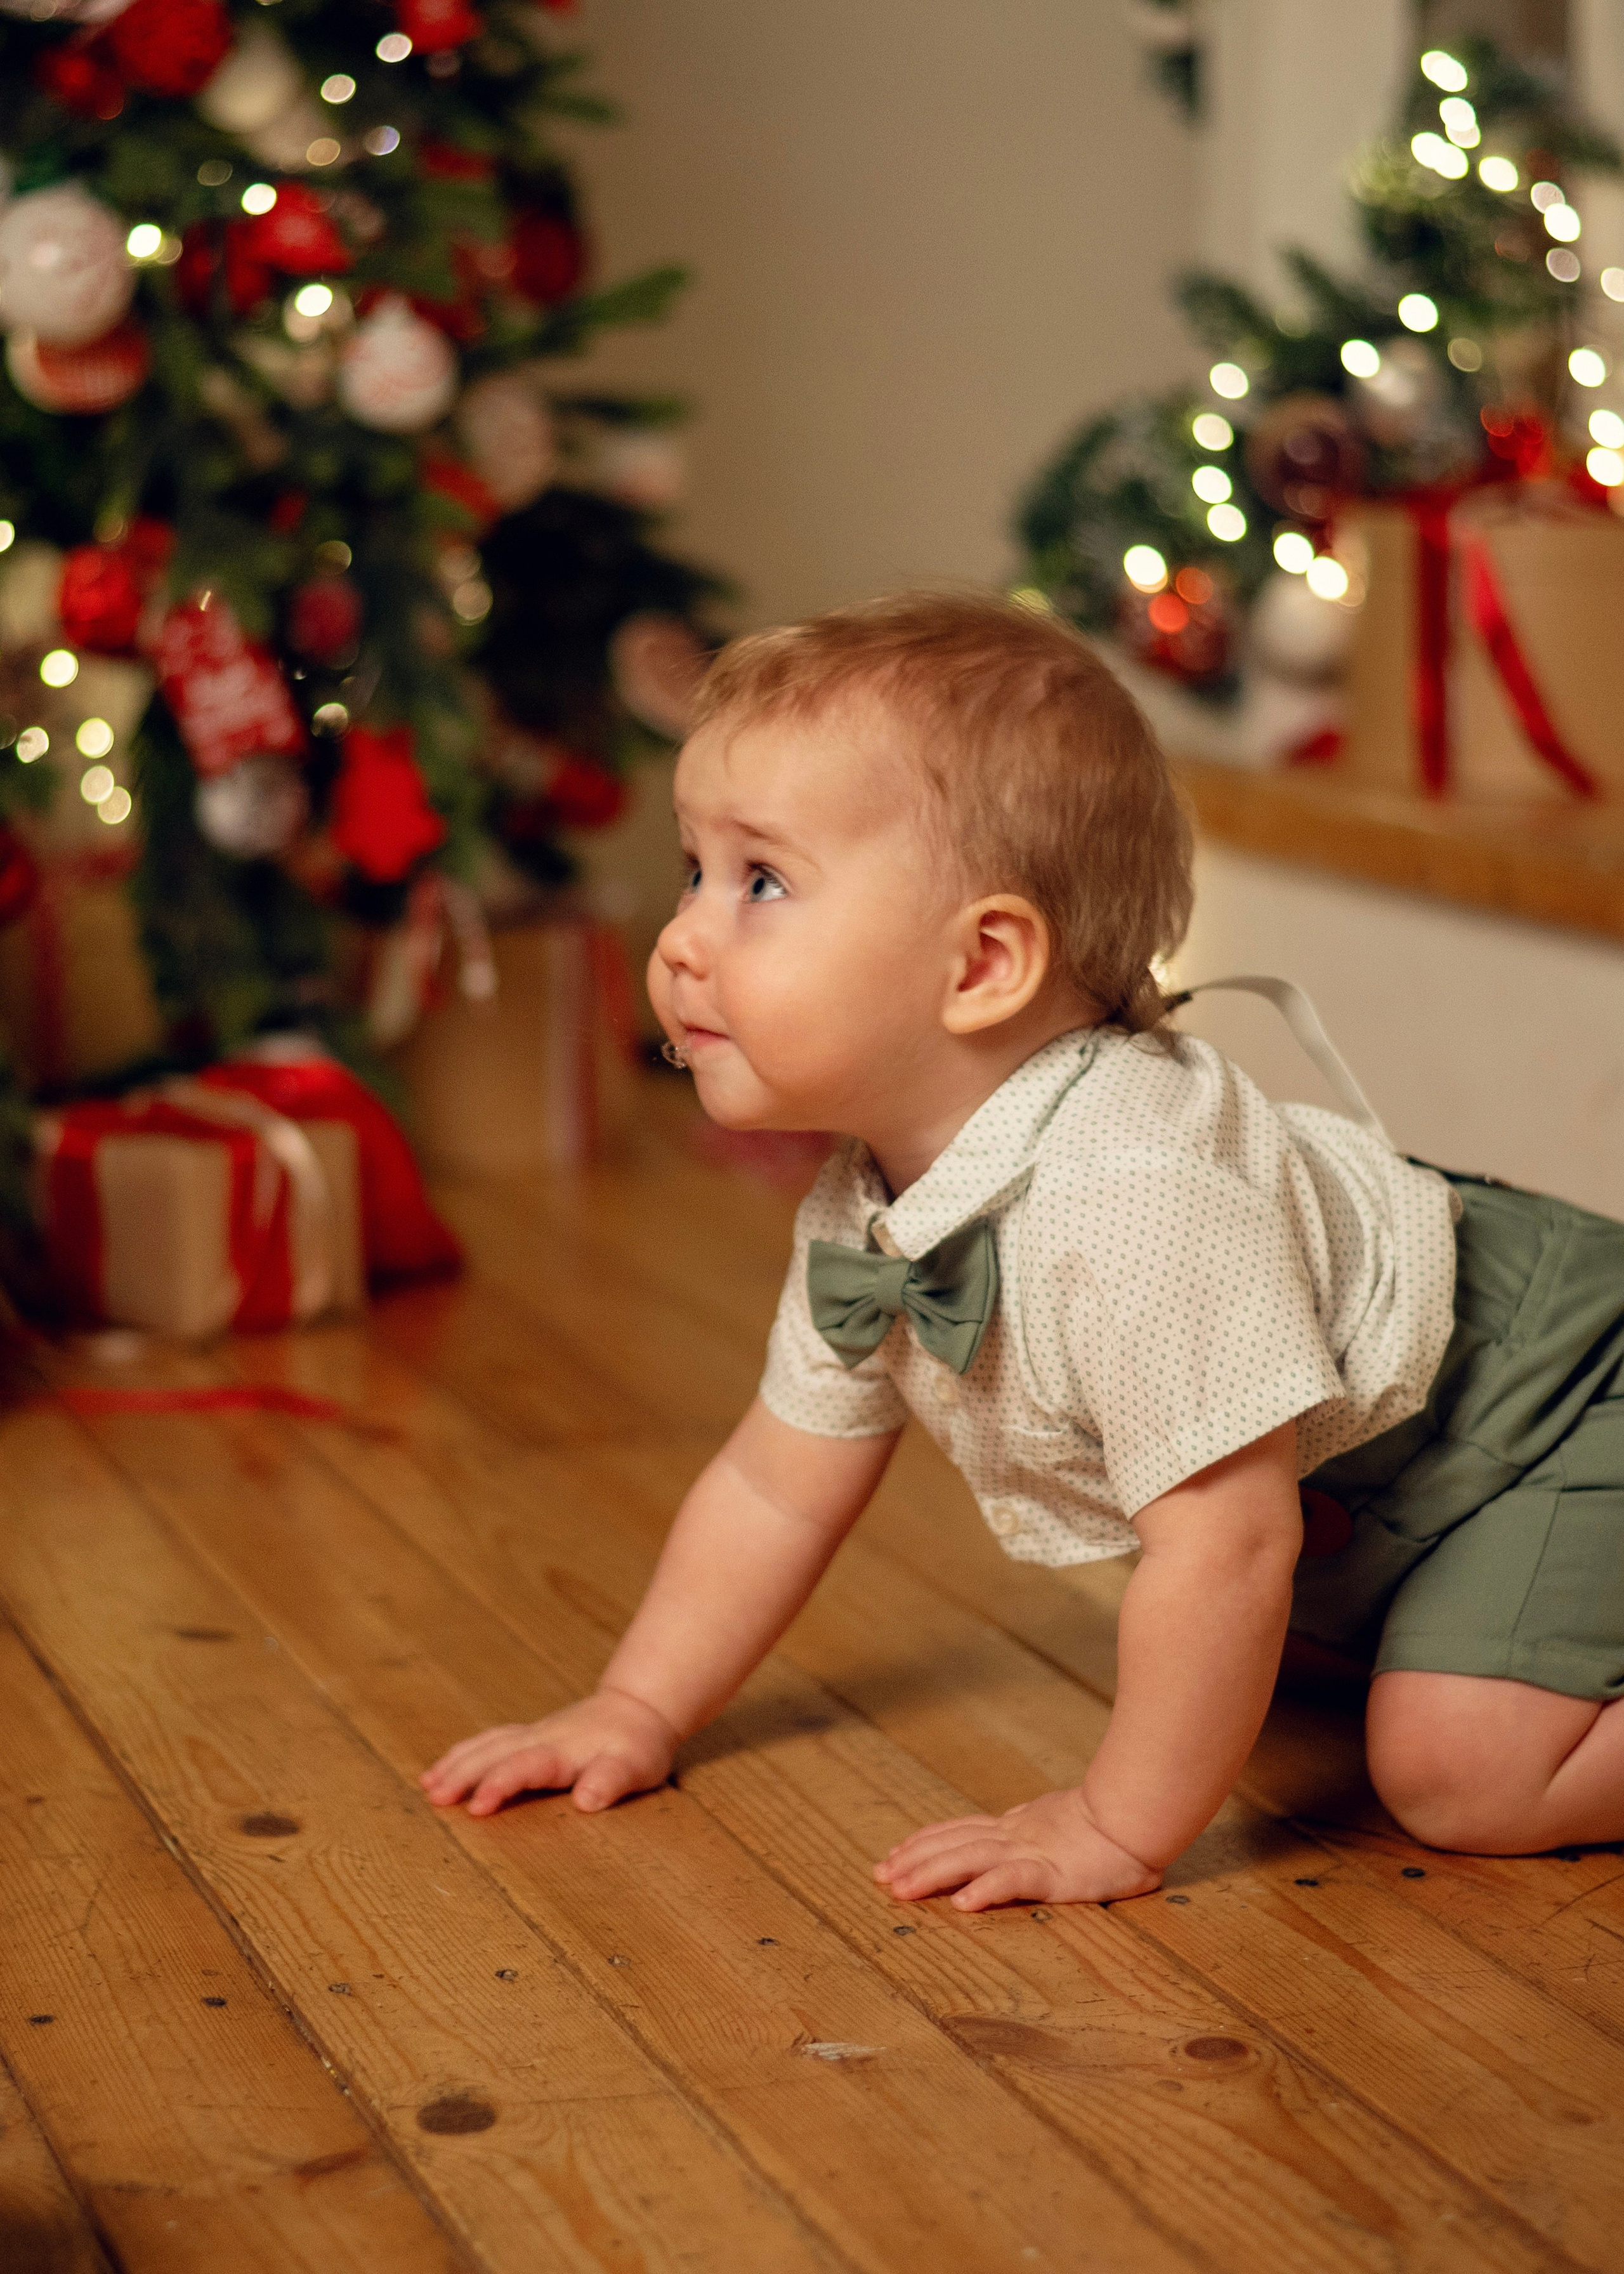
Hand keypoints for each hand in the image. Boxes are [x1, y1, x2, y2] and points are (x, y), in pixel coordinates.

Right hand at [420, 1687, 677, 1817]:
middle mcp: (541, 1739)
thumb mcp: (636, 1767)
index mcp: (562, 1751)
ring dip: (456, 1763)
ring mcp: (533, 1735)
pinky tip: (445, 1767)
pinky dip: (464, 1753)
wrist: (639, 1709)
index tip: (476, 1808)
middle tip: (434, 1797)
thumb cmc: (638, 1745)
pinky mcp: (531, 1736)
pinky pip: (490, 1741)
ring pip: (486, 1744)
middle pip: (493, 1753)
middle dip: (462, 1774)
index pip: (523, 1767)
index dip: (498, 1785)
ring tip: (428, 1784)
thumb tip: (586, 1800)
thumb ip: (611, 1781)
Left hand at [873, 1787, 1161, 1909]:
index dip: (926, 1842)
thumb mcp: (1062, 1826)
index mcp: (1019, 1828)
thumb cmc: (1112, 1823)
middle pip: (954, 1845)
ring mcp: (1033, 1853)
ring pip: (970, 1860)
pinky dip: (986, 1890)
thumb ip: (1038, 1834)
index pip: (961, 1831)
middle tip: (879, 1875)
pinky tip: (962, 1904)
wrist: (1141, 1813)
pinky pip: (1014, 1882)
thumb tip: (1021, 1840)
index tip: (895, 1853)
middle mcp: (1016, 1836)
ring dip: (931, 1873)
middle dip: (913, 1860)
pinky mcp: (1055, 1874)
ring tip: (899, 1888)